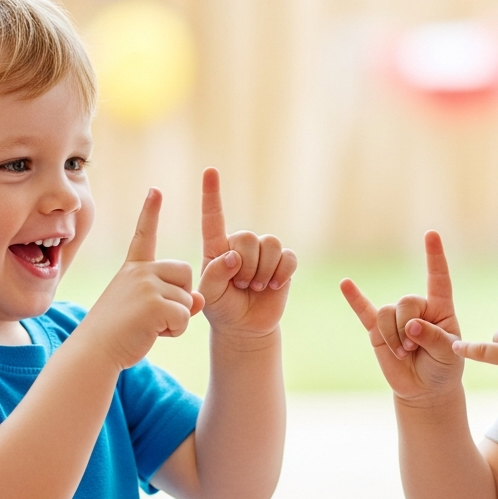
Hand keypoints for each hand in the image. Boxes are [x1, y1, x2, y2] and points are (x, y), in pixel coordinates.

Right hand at [79, 189, 204, 369]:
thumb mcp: (144, 310)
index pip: (143, 236)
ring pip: (187, 299)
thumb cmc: (117, 334)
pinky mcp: (156, 304)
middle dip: (181, 295)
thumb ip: (171, 300)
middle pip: (185, 272)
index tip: (155, 190)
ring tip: (148, 327)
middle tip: (156, 315)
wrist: (94, 352)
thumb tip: (198, 299)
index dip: (150, 212)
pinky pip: (185, 315)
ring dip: (176, 319)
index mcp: (132, 269)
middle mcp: (140, 271)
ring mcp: (147, 285)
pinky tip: (152, 333)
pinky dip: (175, 330)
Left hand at [196, 167, 296, 339]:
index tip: (210, 171)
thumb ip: (214, 275)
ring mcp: (264, 252)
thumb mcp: (209, 296)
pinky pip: (288, 257)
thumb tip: (233, 256)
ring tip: (256, 286)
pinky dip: (281, 273)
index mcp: (217, 248)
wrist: (246, 327)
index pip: (213, 217)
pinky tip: (273, 285)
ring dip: (263, 270)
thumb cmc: (222, 308)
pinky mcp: (283, 262)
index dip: (212, 194)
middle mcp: (241, 244)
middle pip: (248, 237)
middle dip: (246, 266)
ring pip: (270, 244)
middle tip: (241, 285)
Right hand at [340, 231, 462, 403]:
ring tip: (402, 353)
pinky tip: (345, 284)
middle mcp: (417, 308)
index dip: (435, 257)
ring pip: (386, 313)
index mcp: (440, 307)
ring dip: (392, 335)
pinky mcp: (378, 331)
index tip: (431, 234)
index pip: (438, 278)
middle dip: (407, 326)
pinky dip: (354, 298)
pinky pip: (364, 312)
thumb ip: (434, 338)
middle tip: (411, 349)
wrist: (424, 388)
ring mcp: (396, 318)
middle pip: (406, 301)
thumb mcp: (449, 354)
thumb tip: (411, 325)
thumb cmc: (443, 367)